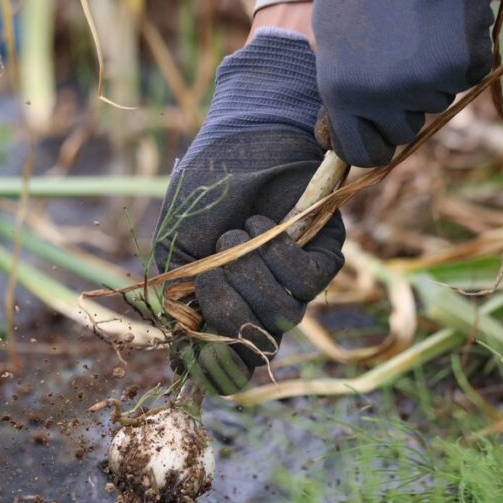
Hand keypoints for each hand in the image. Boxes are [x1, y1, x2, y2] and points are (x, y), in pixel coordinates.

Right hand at [153, 31, 345, 394]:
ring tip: (238, 233)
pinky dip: (280, 255)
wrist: (241, 136)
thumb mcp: (179, 246)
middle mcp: (262, 299)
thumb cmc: (205, 188)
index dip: (220, 366)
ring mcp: (293, 280)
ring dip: (252, 274)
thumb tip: (180, 363)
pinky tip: (264, 225)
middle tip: (214, 263)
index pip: (233, 362)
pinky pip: (308, 281)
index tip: (201, 355)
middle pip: (255, 342)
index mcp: (227, 302)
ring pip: (284, 316)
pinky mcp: (323, 255)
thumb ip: (179, 301)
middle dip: (228, 306)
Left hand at [312, 0, 494, 166]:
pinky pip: (466, 75)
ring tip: (416, 32)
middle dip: (402, 105)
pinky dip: (460, 55)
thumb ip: (343, 87)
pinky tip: (443, 24)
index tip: (378, 133)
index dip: (371, 143)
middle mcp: (385, 98)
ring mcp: (427, 83)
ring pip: (436, 100)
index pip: (361, 153)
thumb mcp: (331, 41)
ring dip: (430, 76)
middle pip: (404, 129)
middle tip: (398, 62)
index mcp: (343, 95)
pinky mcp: (465, 63)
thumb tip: (354, 123)